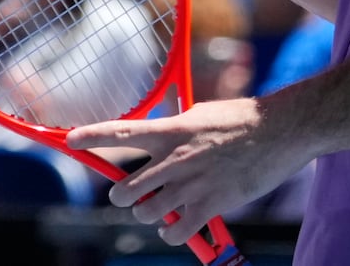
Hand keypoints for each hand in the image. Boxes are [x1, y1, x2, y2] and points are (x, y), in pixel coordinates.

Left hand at [67, 95, 309, 244]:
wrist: (280, 131)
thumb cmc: (242, 119)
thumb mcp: (200, 114)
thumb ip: (175, 129)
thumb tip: (156, 139)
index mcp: (171, 130)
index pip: (121, 132)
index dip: (91, 137)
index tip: (69, 141)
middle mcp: (175, 158)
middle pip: (124, 190)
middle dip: (123, 197)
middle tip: (133, 196)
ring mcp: (191, 184)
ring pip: (147, 214)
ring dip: (151, 215)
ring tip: (163, 209)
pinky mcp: (211, 205)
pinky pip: (176, 233)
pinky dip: (173, 233)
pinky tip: (180, 226)